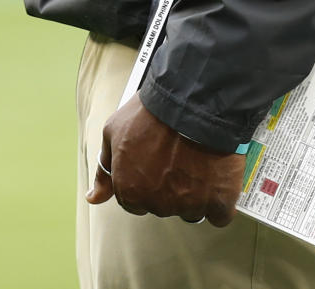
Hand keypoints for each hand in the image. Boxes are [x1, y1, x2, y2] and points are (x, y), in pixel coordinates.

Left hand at [86, 95, 243, 225]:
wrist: (191, 100)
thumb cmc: (151, 113)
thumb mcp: (114, 132)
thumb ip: (104, 169)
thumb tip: (94, 198)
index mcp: (130, 191)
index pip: (135, 201)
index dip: (144, 179)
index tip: (155, 163)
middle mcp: (158, 203)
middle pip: (163, 205)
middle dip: (168, 185)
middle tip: (176, 156)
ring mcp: (189, 205)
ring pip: (192, 210)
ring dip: (195, 193)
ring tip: (198, 162)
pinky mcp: (218, 202)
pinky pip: (220, 214)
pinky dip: (220, 200)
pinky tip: (218, 179)